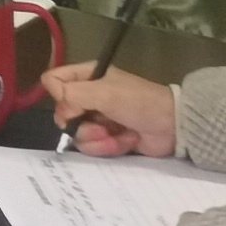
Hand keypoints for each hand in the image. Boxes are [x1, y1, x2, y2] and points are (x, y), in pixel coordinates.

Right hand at [46, 62, 179, 156]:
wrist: (172, 126)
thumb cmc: (138, 102)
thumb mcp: (103, 92)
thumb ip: (72, 95)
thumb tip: (59, 110)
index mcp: (87, 77)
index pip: (53, 81)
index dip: (58, 95)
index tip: (72, 104)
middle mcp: (89, 97)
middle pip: (63, 113)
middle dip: (80, 124)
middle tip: (99, 123)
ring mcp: (98, 119)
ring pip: (77, 134)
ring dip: (97, 138)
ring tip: (115, 134)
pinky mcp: (108, 139)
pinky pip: (93, 147)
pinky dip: (109, 147)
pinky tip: (124, 141)